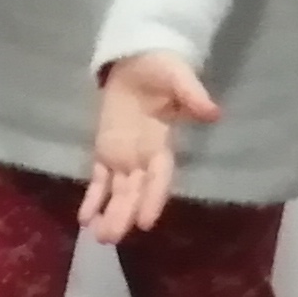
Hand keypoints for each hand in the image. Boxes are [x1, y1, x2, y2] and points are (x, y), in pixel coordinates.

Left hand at [80, 50, 215, 241]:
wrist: (138, 58)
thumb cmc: (161, 67)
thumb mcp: (178, 75)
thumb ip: (192, 95)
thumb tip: (213, 112)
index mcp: (161, 142)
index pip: (159, 176)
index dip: (154, 198)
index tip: (146, 222)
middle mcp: (143, 157)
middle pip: (135, 192)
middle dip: (124, 215)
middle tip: (111, 239)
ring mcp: (123, 156)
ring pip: (118, 192)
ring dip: (110, 214)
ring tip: (99, 237)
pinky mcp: (105, 150)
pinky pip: (98, 179)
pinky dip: (92, 198)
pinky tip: (84, 219)